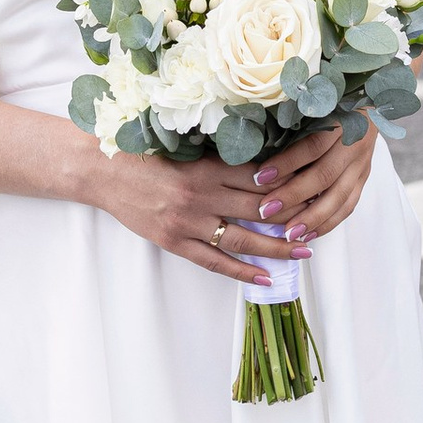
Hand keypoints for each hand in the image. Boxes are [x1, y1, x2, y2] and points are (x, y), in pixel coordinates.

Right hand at [87, 126, 369, 279]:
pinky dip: (241, 270)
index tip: (316, 184)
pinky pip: (214, 261)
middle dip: (294, 216)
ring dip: (277, 248)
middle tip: (322, 222)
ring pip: (243, 238)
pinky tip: (264, 276)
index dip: (291, 183)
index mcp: (207, 166)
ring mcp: (188, 222)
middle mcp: (202, 195)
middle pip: (259, 208)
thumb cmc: (141, 151)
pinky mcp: (173, 241)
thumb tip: (261, 162)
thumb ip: (218, 156)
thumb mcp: (184, 147)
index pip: (261, 177)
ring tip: (304, 253)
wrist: (99, 169)